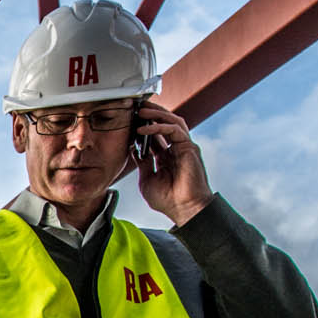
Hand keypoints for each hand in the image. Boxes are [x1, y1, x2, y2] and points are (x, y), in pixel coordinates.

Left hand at [131, 98, 212, 225]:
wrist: (184, 209)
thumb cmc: (169, 200)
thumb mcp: (147, 180)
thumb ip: (143, 164)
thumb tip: (135, 151)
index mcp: (166, 157)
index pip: (155, 136)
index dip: (142, 127)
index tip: (128, 122)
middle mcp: (176, 150)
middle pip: (165, 124)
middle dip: (151, 114)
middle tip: (135, 108)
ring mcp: (183, 147)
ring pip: (172, 121)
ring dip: (156, 114)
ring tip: (140, 111)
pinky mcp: (189, 147)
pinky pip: (174, 130)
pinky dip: (159, 127)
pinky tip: (145, 128)